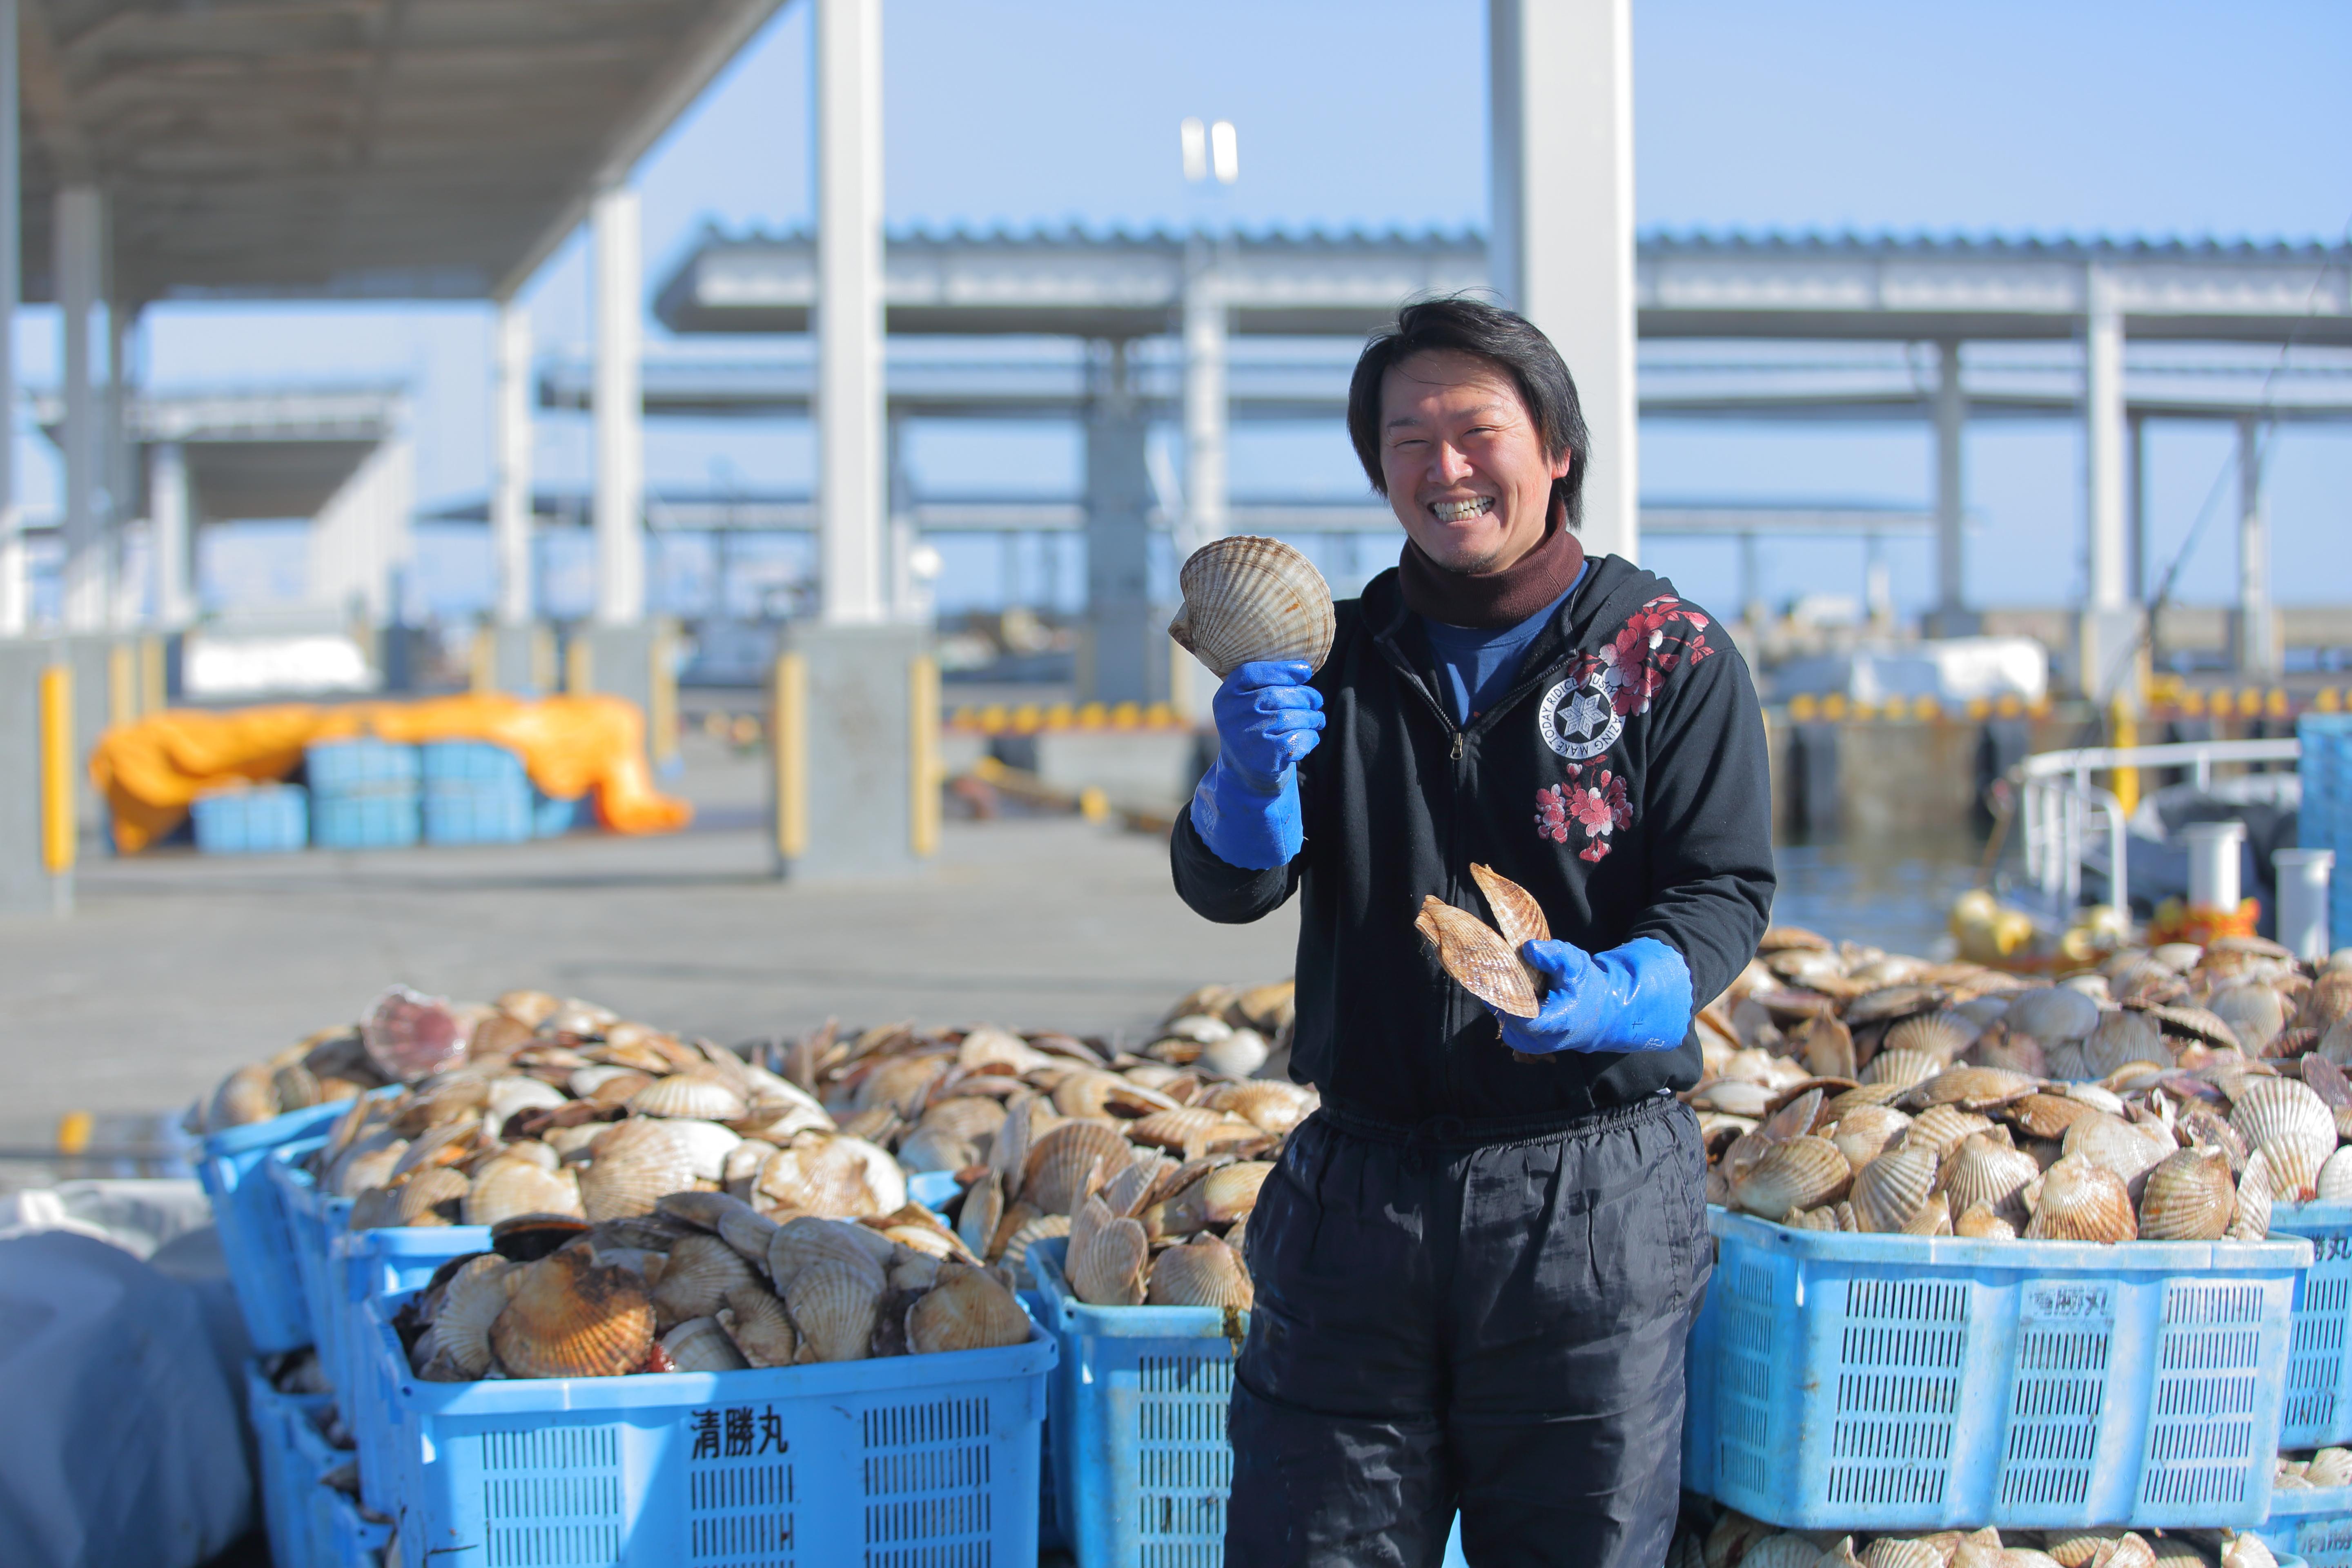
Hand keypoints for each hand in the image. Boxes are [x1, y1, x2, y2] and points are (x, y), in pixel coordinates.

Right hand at [1189, 662, 1323, 870]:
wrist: (1246, 776)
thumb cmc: (1255, 731)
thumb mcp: (1248, 705)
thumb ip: (1265, 686)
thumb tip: (1303, 670)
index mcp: (1225, 698)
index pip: (1251, 673)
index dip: (1281, 670)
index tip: (1305, 672)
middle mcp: (1232, 716)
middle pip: (1278, 695)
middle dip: (1306, 696)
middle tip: (1317, 701)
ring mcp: (1248, 737)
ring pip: (1293, 717)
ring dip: (1313, 718)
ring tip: (1318, 720)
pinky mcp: (1266, 757)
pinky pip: (1300, 738)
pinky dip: (1311, 738)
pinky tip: (1311, 739)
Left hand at [1496, 936, 1692, 1055]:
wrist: (1599, 1016)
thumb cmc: (1586, 987)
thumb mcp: (1577, 965)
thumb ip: (1555, 955)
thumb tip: (1528, 948)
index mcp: (1558, 1022)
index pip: (1521, 1017)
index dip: (1506, 994)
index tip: (1499, 970)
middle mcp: (1542, 1040)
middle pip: (1507, 1016)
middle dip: (1500, 990)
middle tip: (1495, 965)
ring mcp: (1530, 1044)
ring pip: (1502, 1018)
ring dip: (1501, 996)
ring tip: (1505, 974)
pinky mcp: (1522, 1041)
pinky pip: (1504, 1021)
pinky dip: (1503, 1003)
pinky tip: (1510, 987)